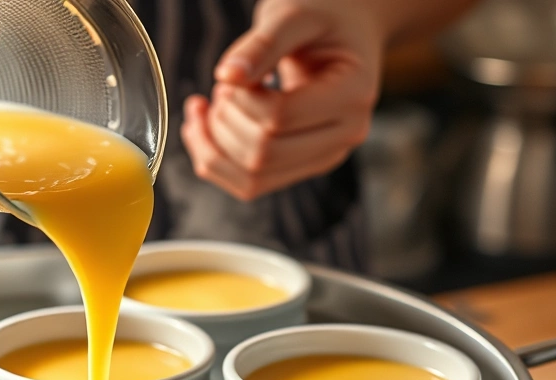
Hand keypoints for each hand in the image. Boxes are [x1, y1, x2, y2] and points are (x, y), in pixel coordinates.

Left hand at [181, 0, 384, 200]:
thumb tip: (228, 75)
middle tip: (224, 86)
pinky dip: (214, 160)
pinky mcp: (298, 167)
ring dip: (215, 144)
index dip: (242, 98)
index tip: (237, 71)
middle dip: (226, 120)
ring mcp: (322, 158)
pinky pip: (249, 186)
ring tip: (218, 102)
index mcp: (352, 97)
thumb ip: (263, 43)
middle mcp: (343, 137)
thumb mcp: (293, 15)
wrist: (342, 31)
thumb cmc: (321, 17)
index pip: (279, 118)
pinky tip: (203, 127)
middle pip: (262, 155)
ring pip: (251, 180)